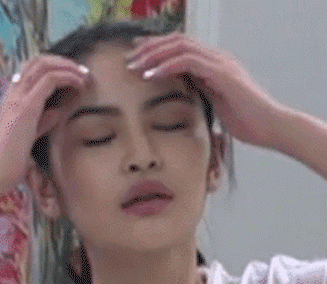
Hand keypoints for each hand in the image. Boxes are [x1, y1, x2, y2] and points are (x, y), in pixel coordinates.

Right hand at [0, 55, 89, 191]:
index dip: (55, 67)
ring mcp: (18, 97)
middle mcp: (14, 92)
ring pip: (45, 65)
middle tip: (83, 71)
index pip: (33, 69)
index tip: (74, 76)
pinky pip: (50, 79)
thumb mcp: (32, 133)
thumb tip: (58, 111)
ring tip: (85, 76)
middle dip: (64, 62)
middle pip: (39, 61)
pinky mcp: (27, 105)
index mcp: (13, 98)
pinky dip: (67, 77)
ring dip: (69, 67)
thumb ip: (43, 120)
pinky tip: (79, 84)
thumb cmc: (13, 157)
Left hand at [125, 32, 285, 147]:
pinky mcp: (222, 74)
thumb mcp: (215, 102)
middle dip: (150, 48)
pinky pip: (189, 62)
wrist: (270, 127)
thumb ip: (200, 90)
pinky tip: (151, 74)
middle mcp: (217, 58)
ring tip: (134, 65)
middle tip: (129, 59)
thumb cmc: (246, 119)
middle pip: (177, 40)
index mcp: (214, 64)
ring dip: (154, 54)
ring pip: (181, 46)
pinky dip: (167, 66)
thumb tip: (182, 87)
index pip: (181, 47)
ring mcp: (221, 63)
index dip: (157, 48)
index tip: (137, 56)